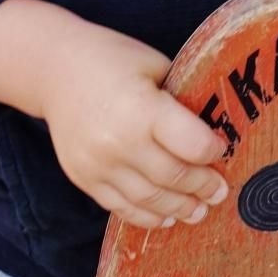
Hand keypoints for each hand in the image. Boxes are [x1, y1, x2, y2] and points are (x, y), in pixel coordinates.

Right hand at [40, 20, 229, 230]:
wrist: (55, 69)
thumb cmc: (111, 59)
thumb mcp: (154, 65)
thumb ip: (179, 100)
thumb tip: (209, 131)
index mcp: (142, 108)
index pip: (191, 145)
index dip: (213, 151)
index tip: (222, 150)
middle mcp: (119, 142)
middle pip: (173, 177)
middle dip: (203, 187)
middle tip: (220, 191)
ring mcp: (99, 165)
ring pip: (149, 200)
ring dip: (179, 209)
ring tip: (199, 211)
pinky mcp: (84, 179)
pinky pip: (120, 208)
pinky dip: (147, 217)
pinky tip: (166, 217)